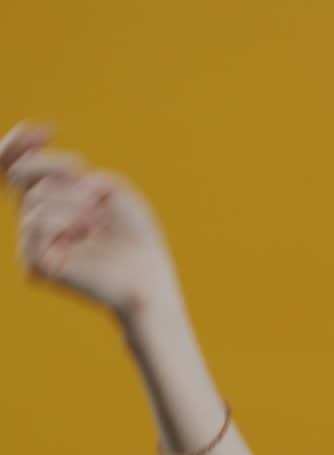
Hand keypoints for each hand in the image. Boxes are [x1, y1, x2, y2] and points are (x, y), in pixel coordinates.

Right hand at [3, 122, 179, 320]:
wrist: (150, 277)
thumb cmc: (135, 236)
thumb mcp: (109, 189)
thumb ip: (70, 173)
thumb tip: (30, 171)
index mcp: (50, 201)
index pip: (14, 165)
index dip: (19, 142)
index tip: (50, 128)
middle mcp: (35, 219)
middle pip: (21, 173)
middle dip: (56, 168)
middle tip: (91, 186)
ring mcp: (32, 242)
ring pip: (35, 198)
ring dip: (75, 203)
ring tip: (99, 223)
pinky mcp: (35, 264)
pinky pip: (34, 223)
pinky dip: (65, 220)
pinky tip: (87, 232)